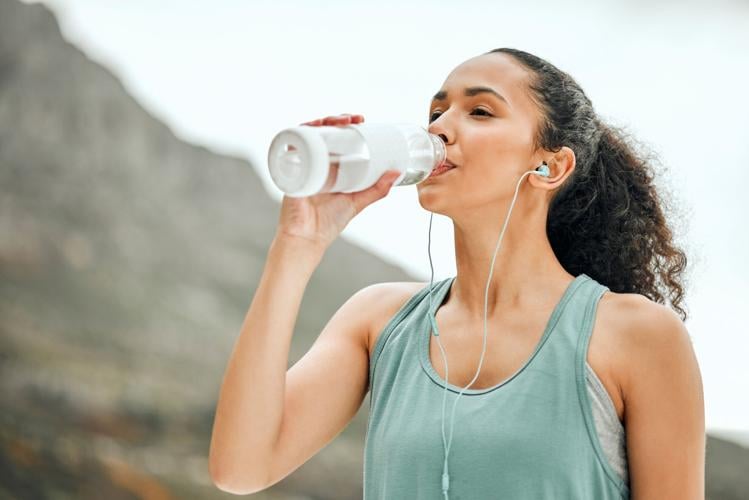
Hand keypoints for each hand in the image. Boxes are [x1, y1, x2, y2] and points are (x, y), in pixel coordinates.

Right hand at [276, 114, 400, 248]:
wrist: (307, 238)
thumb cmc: (328, 223)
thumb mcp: (357, 201)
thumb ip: (377, 190)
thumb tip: (396, 173)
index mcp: (329, 167)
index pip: (336, 138)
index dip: (346, 125)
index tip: (361, 119)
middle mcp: (315, 163)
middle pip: (322, 132)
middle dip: (335, 119)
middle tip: (353, 118)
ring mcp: (302, 165)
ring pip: (306, 134)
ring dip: (319, 122)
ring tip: (335, 121)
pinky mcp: (289, 170)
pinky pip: (289, 147)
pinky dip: (296, 135)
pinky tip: (308, 128)